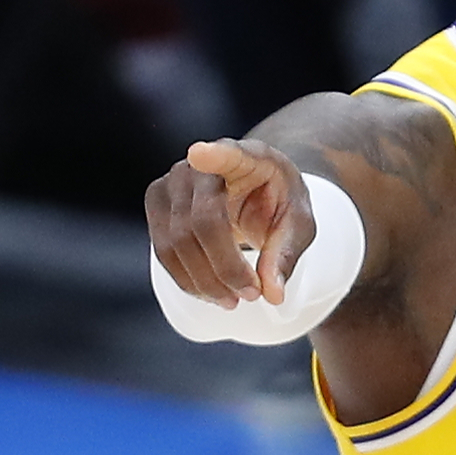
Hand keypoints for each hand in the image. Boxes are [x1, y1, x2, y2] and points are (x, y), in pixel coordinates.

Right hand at [148, 138, 316, 306]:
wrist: (254, 191)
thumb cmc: (278, 203)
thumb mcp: (298, 225)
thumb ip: (286, 254)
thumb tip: (273, 294)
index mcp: (247, 157)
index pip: (228, 153)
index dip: (214, 154)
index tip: (200, 153)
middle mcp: (201, 164)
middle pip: (202, 220)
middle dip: (225, 267)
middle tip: (251, 294)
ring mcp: (172, 181)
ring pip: (176, 241)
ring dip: (204, 280)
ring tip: (232, 300)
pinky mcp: (157, 203)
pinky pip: (163, 250)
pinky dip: (187, 279)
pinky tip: (210, 293)